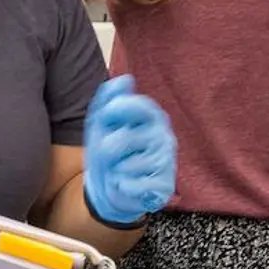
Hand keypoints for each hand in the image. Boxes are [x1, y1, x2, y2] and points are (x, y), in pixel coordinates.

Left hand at [81, 75, 175, 225]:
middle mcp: (164, 137)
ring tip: (120, 171)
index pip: (139, 106)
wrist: (109, 188)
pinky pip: (131, 185)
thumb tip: (126, 79)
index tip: (104, 120)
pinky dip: (121, 187)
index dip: (116, 112)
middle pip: (124, 139)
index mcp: (152, 118)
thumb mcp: (101, 122)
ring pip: (126, 165)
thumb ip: (109, 98)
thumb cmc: (108, 151)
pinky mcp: (164, 187)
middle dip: (106, 150)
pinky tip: (127, 185)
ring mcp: (167, 163)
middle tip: (110, 154)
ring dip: (114, 171)